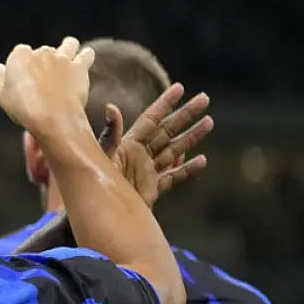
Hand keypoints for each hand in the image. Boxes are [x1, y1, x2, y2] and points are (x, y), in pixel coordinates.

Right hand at [0, 37, 95, 132]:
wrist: (53, 118)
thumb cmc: (24, 108)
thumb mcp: (1, 95)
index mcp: (20, 56)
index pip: (19, 53)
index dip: (21, 64)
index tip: (22, 77)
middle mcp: (42, 52)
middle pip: (43, 51)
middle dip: (43, 61)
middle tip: (43, 78)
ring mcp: (62, 58)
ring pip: (68, 44)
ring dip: (68, 48)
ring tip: (67, 57)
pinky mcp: (79, 68)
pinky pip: (86, 54)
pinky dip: (85, 56)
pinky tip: (84, 59)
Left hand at [98, 83, 212, 207]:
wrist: (99, 216)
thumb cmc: (94, 186)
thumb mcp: (103, 158)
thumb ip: (109, 135)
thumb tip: (111, 107)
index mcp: (128, 144)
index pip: (151, 119)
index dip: (165, 103)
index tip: (180, 87)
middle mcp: (139, 155)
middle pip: (167, 131)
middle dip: (186, 114)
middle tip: (205, 98)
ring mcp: (147, 172)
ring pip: (174, 151)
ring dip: (192, 137)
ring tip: (209, 122)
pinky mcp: (152, 189)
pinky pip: (173, 177)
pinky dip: (187, 169)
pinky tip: (202, 160)